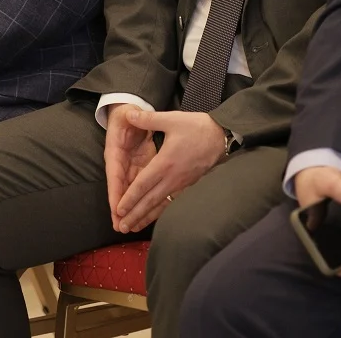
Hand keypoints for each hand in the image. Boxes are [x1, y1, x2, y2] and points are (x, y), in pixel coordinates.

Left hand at [111, 109, 229, 231]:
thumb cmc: (197, 127)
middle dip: (134, 214)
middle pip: (150, 200)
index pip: (143, 184)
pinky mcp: (189, 185)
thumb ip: (148, 119)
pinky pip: (172, 202)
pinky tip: (154, 218)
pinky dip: (161, 212)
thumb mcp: (172, 119)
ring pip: (161, 204)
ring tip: (133, 227)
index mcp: (165, 162)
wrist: (222, 136)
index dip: (130, 197)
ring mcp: (182, 183)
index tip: (118, 209)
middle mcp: (172, 177)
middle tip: (121, 226)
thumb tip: (129, 113)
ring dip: (146, 217)